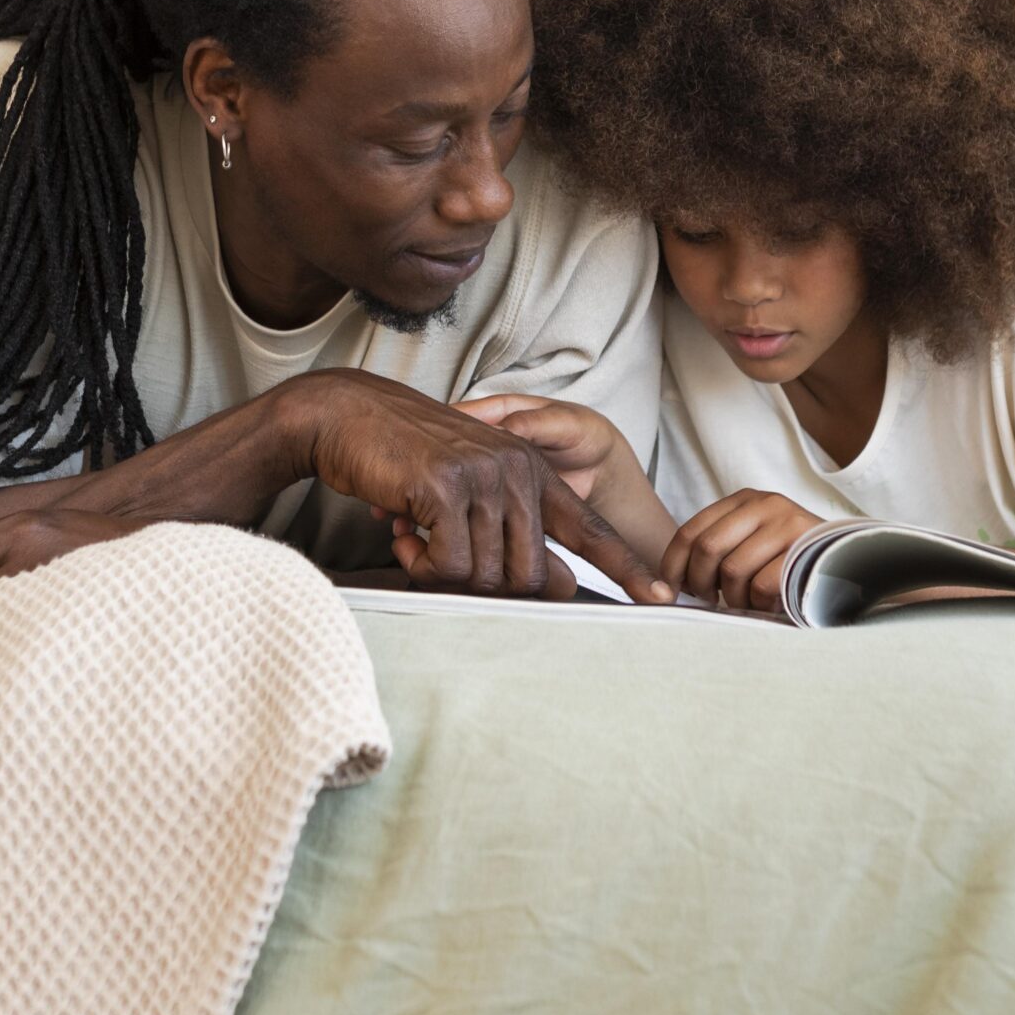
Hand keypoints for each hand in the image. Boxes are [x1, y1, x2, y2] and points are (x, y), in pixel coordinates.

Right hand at [292, 370, 672, 603]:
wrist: (348, 414)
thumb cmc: (403, 457)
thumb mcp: (468, 486)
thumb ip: (509, 527)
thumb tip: (552, 585)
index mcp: (532, 472)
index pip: (592, 528)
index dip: (628, 568)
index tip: (667, 600)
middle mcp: (519, 471)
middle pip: (532, 578)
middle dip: (485, 585)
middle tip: (439, 558)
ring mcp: (486, 476)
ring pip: (489, 577)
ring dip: (443, 572)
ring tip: (415, 536)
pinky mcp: (449, 487)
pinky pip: (448, 566)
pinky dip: (420, 564)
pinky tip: (402, 529)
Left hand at [661, 490, 823, 611]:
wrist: (848, 560)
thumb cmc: (786, 558)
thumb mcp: (750, 541)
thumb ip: (715, 551)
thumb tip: (664, 586)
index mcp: (744, 500)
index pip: (691, 531)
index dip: (673, 565)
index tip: (670, 589)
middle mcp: (765, 504)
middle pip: (707, 548)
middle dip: (700, 583)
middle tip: (708, 599)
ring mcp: (787, 525)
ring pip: (733, 570)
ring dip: (732, 598)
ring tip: (742, 601)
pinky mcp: (805, 550)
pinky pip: (762, 586)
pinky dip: (758, 603)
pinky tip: (766, 603)